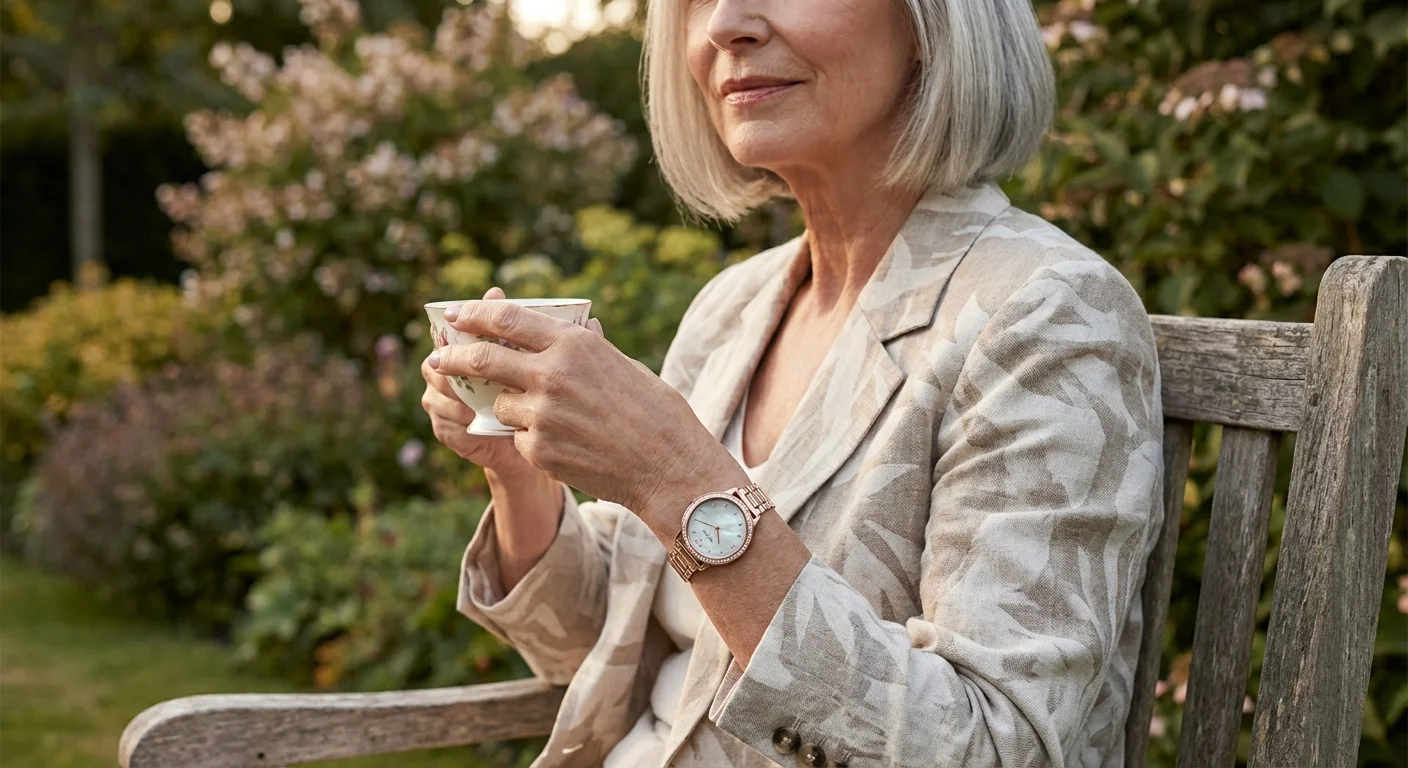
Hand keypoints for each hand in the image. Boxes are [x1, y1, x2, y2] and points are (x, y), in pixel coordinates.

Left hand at [430, 296, 736, 516]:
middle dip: (454, 357)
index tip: (456, 315)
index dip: (475, 315)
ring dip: (508, 408)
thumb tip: (572, 327)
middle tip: (439, 358)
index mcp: (574, 344)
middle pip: (483, 358)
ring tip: (546, 418)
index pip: (507, 319)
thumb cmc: (656, 413)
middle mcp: (552, 374)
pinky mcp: (539, 450)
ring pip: (499, 405)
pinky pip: (519, 438)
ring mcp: (542, 414)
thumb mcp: (622, 365)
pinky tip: (565, 446)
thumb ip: (586, 348)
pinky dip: (531, 439)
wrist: (668, 467)